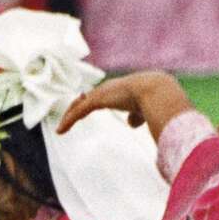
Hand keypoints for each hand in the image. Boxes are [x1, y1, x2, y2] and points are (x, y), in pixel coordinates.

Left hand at [56, 72, 190, 139]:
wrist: (157, 91)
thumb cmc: (158, 101)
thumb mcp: (145, 110)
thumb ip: (137, 116)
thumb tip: (130, 124)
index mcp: (121, 88)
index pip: (103, 94)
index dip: (93, 99)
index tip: (85, 103)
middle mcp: (110, 88)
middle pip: (88, 97)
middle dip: (78, 105)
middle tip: (69, 115)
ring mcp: (102, 93)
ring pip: (80, 105)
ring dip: (70, 116)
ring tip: (62, 127)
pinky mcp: (97, 100)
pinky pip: (78, 112)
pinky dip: (68, 121)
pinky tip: (60, 131)